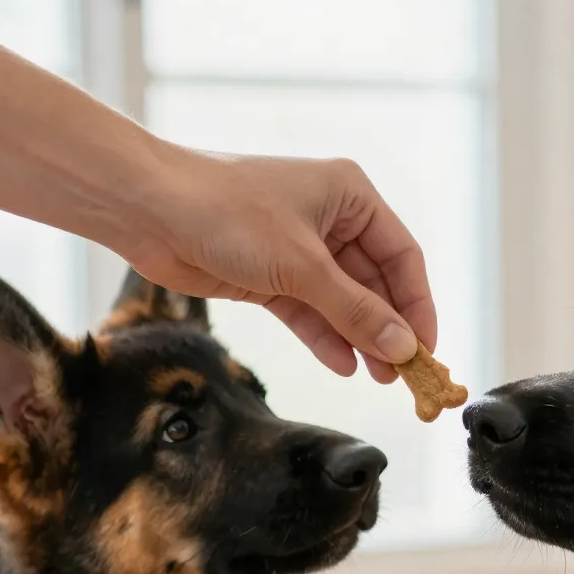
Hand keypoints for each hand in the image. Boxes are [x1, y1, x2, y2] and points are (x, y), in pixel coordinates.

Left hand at [122, 149, 437, 382]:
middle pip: (375, 283)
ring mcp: (298, 248)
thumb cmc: (226, 212)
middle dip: (389, 328)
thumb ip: (356, 312)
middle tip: (406, 374)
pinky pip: (309, 312)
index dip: (418, 306)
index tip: (427, 349)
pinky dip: (325, 337)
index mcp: (350, 195)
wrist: (147, 208)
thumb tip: (403, 348)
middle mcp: (329, 218)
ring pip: (342, 301)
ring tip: (380, 378)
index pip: (403, 256)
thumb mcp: (302, 267)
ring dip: (360, 338)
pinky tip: (344, 364)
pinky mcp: (269, 275)